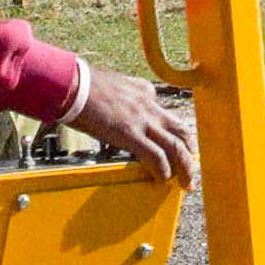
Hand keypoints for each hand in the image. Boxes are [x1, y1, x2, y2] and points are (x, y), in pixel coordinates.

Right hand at [68, 65, 197, 188]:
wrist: (74, 85)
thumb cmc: (83, 84)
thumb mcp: (110, 83)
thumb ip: (120, 94)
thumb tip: (113, 104)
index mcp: (144, 91)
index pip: (163, 113)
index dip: (170, 132)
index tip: (171, 144)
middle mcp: (149, 106)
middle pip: (181, 130)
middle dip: (189, 149)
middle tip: (190, 165)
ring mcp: (142, 121)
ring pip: (176, 146)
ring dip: (184, 166)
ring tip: (186, 181)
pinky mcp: (131, 135)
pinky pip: (155, 156)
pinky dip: (162, 170)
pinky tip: (162, 179)